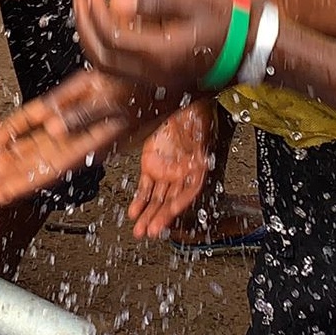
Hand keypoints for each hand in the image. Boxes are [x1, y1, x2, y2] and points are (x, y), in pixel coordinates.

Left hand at [0, 68, 176, 207]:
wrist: (164, 72)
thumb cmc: (142, 84)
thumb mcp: (111, 95)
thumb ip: (80, 113)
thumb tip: (51, 128)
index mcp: (89, 143)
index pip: (47, 170)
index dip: (20, 183)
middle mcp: (81, 140)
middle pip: (37, 164)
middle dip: (10, 178)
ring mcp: (78, 126)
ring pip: (37, 147)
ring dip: (13, 160)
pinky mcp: (76, 109)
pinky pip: (43, 123)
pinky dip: (22, 131)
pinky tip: (4, 138)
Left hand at [74, 0, 243, 91]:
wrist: (260, 48)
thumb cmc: (235, 20)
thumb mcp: (197, 0)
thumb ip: (155, 0)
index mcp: (163, 53)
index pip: (110, 37)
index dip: (94, 12)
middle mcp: (157, 73)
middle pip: (101, 58)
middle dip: (85, 26)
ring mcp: (160, 81)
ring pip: (109, 69)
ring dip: (93, 39)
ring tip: (90, 10)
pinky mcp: (164, 80)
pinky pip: (123, 70)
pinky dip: (108, 49)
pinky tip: (111, 26)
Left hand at [131, 100, 213, 237]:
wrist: (177, 103)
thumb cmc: (193, 114)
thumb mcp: (199, 127)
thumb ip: (200, 144)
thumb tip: (201, 154)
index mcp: (198, 166)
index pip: (190, 190)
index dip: (181, 202)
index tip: (172, 212)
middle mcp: (182, 173)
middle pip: (171, 200)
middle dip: (161, 217)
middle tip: (152, 231)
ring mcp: (166, 171)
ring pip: (157, 198)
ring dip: (149, 215)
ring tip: (140, 231)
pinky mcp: (151, 166)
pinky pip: (145, 188)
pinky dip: (139, 201)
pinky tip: (134, 213)